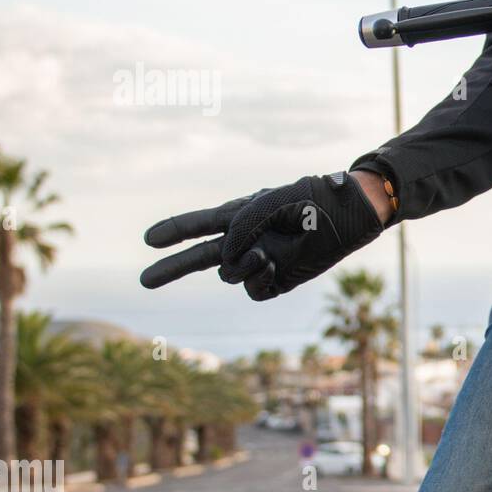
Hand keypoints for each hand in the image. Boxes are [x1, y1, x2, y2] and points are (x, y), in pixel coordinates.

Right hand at [141, 172, 386, 299]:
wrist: (347, 217)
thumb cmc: (310, 201)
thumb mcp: (270, 203)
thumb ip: (240, 225)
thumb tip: (225, 258)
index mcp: (241, 215)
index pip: (199, 224)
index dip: (174, 231)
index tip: (149, 239)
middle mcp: (247, 240)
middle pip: (199, 257)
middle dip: (173, 268)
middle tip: (144, 281)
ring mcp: (261, 262)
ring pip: (230, 275)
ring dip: (239, 268)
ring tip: (264, 255)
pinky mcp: (279, 280)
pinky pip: (254, 290)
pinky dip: (256, 281)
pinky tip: (272, 266)